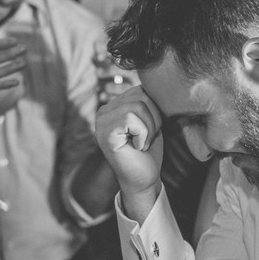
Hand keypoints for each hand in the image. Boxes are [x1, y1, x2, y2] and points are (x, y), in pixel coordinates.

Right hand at [94, 85, 164, 218]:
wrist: (144, 179)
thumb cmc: (149, 152)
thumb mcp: (152, 119)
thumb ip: (148, 100)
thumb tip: (157, 80)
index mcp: (114, 104)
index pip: (143, 89)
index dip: (155, 111)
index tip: (150, 131)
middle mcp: (104, 110)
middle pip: (142, 95)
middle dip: (154, 119)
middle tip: (146, 139)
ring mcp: (101, 121)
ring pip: (138, 106)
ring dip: (149, 129)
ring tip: (141, 143)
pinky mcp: (104, 133)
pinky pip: (131, 119)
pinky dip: (142, 135)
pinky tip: (136, 147)